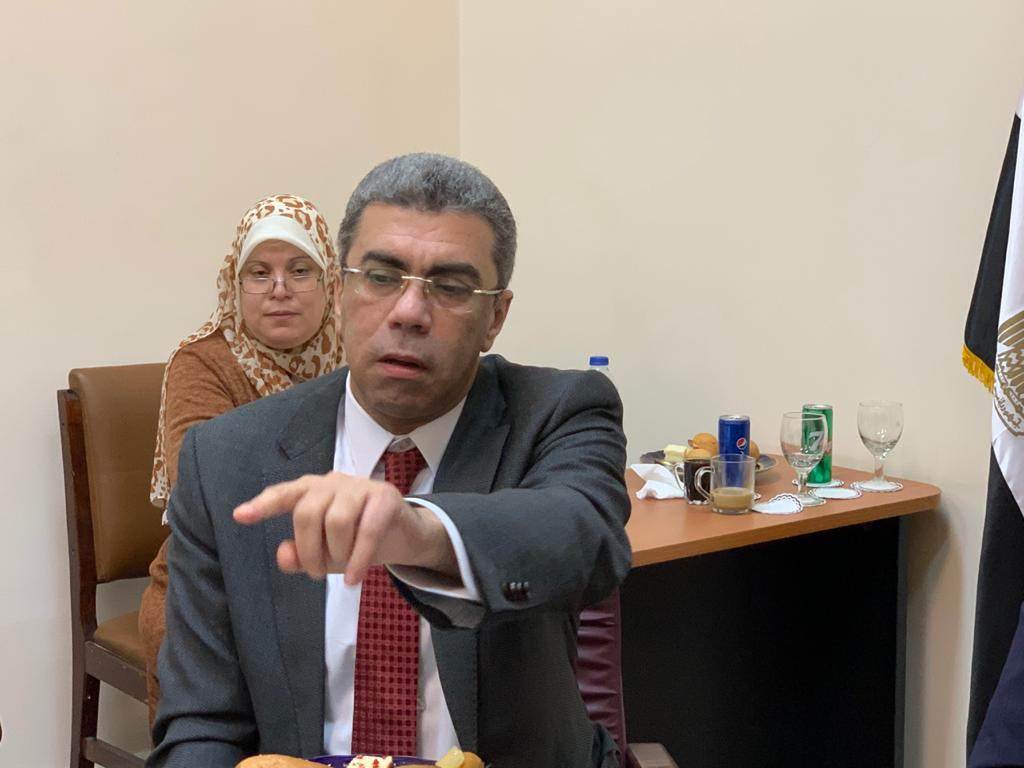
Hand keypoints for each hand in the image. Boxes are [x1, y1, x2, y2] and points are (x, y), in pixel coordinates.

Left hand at [233, 472, 456, 584]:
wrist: (404, 535)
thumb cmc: (357, 539)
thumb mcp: (325, 552)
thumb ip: (299, 555)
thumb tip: (283, 556)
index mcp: (314, 490)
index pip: (285, 494)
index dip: (263, 505)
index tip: (240, 516)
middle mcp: (335, 482)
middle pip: (308, 512)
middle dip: (309, 549)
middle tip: (317, 574)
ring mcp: (362, 486)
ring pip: (337, 520)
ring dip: (336, 553)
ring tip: (342, 572)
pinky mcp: (386, 497)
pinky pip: (368, 529)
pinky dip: (358, 558)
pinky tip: (354, 579)